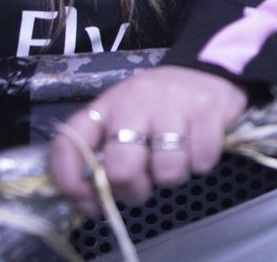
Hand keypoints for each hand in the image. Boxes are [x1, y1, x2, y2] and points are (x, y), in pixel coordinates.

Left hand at [49, 65, 246, 212]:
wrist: (207, 72)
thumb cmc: (159, 108)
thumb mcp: (125, 122)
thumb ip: (108, 157)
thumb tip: (94, 203)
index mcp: (106, 107)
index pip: (69, 143)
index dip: (70, 180)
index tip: (89, 201)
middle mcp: (134, 101)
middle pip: (122, 168)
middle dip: (135, 189)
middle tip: (146, 182)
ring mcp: (172, 103)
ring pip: (167, 170)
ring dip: (173, 176)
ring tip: (176, 159)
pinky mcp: (207, 108)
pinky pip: (201, 161)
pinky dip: (201, 164)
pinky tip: (198, 146)